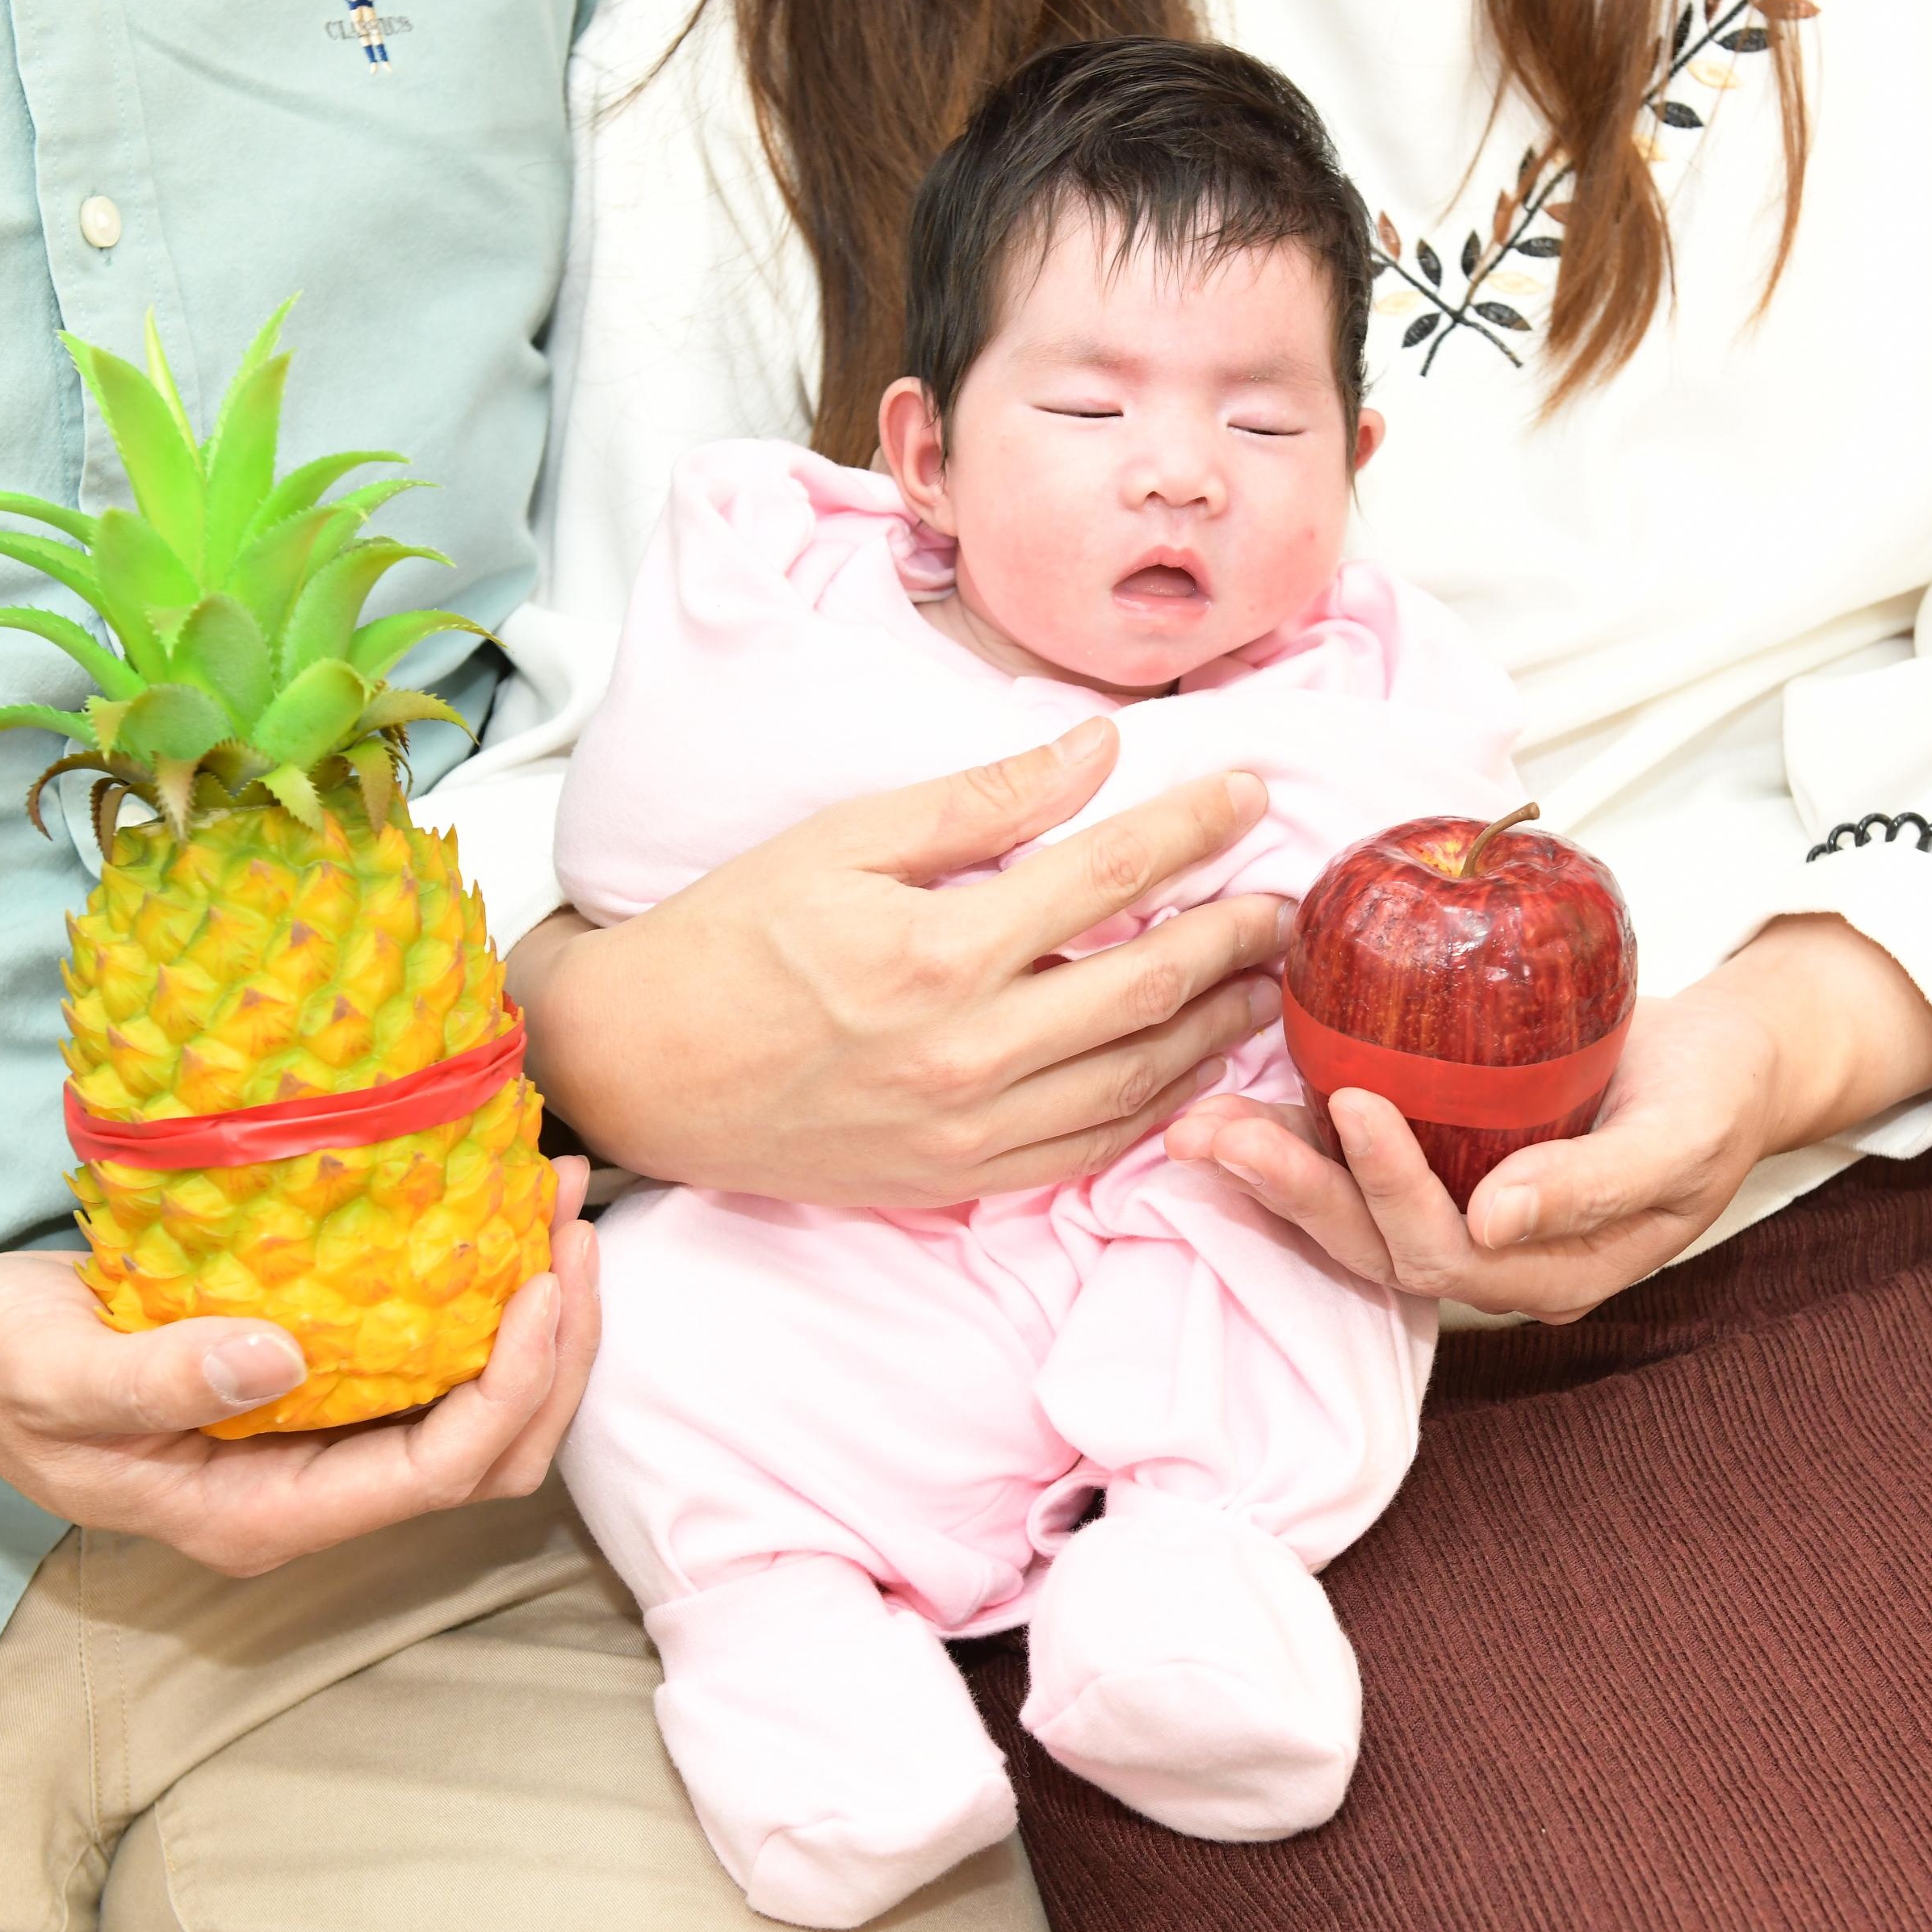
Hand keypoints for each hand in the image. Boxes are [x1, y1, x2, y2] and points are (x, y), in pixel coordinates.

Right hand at [0, 1155, 601, 1575]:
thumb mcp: (49, 1376)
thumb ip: (157, 1382)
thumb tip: (281, 1360)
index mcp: (259, 1515)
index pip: (433, 1476)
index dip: (509, 1389)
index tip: (540, 1286)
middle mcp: (311, 1489)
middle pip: (490, 1453)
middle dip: (555, 1349)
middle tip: (573, 1227)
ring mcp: (322, 1442)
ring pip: (481, 1406)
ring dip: (538, 1314)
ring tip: (557, 1202)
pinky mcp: (323, 1384)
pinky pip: (436, 1358)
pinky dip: (485, 1293)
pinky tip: (496, 1210)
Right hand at [512, 717, 1288, 1205]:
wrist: (637, 1073)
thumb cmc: (728, 938)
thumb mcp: (839, 840)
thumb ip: (978, 801)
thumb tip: (1095, 753)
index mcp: (937, 949)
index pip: (1107, 876)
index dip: (1192, 829)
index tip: (1250, 794)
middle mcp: (967, 1049)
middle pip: (1147, 985)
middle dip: (1235, 936)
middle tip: (1294, 902)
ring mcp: (968, 1126)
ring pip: (1138, 1078)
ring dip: (1219, 1028)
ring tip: (1274, 983)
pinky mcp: (959, 1179)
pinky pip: (1091, 1147)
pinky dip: (1160, 1107)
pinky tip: (1198, 1069)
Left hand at [1167, 915, 1931, 1321]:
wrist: (1728, 1060)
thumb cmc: (1719, 1090)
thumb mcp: (1685, 1131)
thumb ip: (1598, 1182)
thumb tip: (1497, 1218)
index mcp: (1553, 1268)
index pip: (1445, 1250)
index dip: (1390, 1186)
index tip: (1353, 1100)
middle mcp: (1493, 1256)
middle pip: (1370, 1243)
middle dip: (1289, 1189)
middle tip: (1211, 1130)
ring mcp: (1463, 1212)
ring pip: (1346, 1211)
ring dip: (1270, 1171)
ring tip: (1195, 1125)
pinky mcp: (1442, 1161)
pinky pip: (1353, 1164)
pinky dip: (1295, 1134)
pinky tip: (1240, 1096)